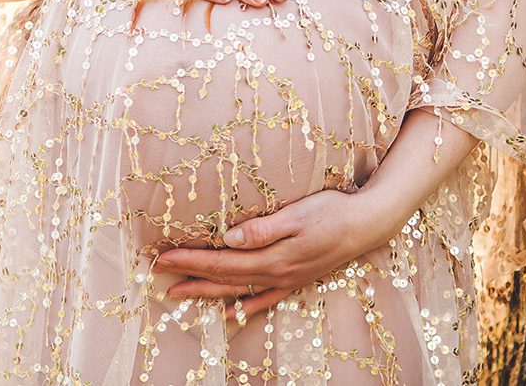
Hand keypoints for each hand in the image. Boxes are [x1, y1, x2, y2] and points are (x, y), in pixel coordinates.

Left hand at [149, 189, 376, 319]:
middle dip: (189, 276)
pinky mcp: (297, 279)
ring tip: (179, 295)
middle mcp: (275, 275)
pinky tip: (232, 314)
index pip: (220, 261)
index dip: (189, 260)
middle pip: (223, 279)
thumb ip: (262, 229)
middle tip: (158, 276)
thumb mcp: (296, 214)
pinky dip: (246, 307)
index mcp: (271, 258)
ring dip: (207, 292)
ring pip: (238, 291)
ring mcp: (286, 280)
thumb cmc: (331, 211)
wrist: (366, 225)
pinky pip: (265, 300)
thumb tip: (227, 239)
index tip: (162, 257)